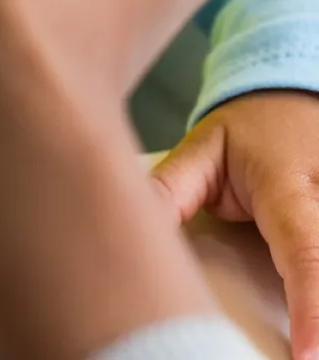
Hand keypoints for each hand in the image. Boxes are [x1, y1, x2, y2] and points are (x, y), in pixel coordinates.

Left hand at [155, 92, 318, 358]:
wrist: (293, 102)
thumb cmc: (247, 131)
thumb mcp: (203, 147)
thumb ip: (172, 187)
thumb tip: (135, 224)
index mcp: (288, 188)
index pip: (304, 252)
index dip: (311, 309)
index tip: (308, 357)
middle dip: (317, 315)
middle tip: (298, 355)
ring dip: (316, 303)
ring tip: (301, 342)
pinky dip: (316, 292)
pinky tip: (308, 326)